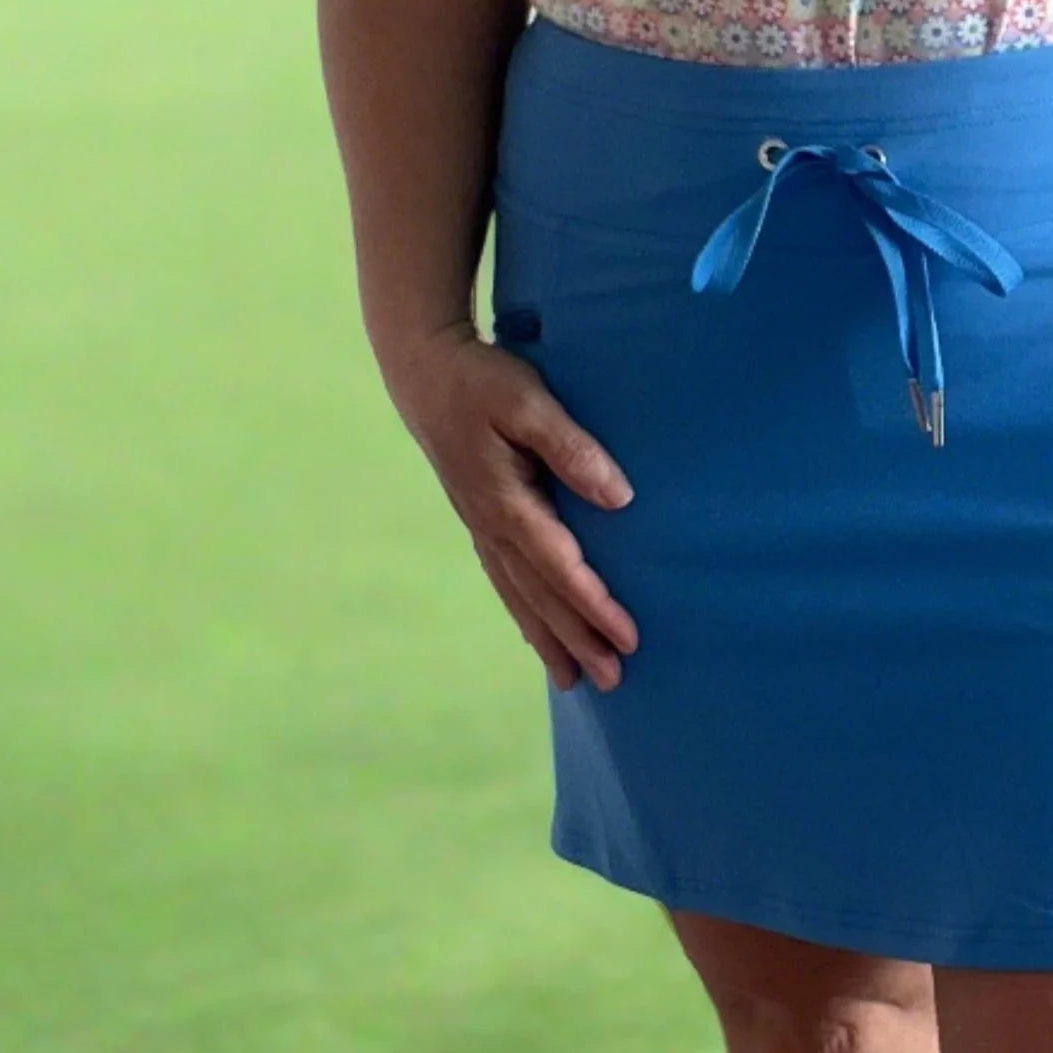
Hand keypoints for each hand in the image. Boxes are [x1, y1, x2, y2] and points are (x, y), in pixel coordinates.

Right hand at [383, 323, 639, 691]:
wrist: (424, 372)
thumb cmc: (481, 381)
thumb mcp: (528, 401)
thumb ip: (572, 448)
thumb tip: (618, 498)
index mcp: (506, 502)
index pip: (560, 567)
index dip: (595, 605)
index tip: (628, 637)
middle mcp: (492, 526)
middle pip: (541, 596)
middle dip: (578, 639)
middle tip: (614, 680)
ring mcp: (482, 527)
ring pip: (520, 596)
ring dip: (550, 638)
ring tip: (576, 680)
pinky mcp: (481, 520)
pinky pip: (506, 581)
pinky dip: (525, 614)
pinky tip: (539, 635)